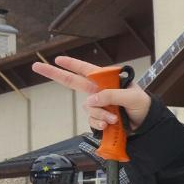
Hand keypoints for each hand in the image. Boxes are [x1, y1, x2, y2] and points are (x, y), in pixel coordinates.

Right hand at [31, 56, 150, 130]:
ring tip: (115, 117)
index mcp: (107, 81)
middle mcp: (99, 92)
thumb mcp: (131, 97)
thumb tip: (91, 101)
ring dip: (101, 114)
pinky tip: (110, 125)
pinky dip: (100, 123)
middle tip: (36, 67)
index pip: (87, 70)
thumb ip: (111, 96)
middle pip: (73, 82)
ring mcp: (99, 106)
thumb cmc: (142, 105)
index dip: (71, 64)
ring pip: (88, 109)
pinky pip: (92, 121)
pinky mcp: (99, 119)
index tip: (57, 58)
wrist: (147, 124)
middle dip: (55, 74)